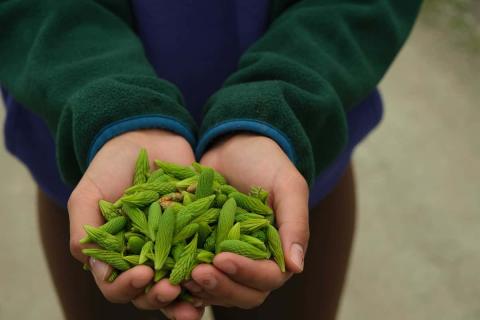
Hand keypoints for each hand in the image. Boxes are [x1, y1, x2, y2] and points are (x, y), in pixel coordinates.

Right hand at [68, 129, 203, 319]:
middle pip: (150, 293)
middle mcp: (145, 258)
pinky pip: (205, 258)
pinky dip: (211, 269)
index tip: (143, 274)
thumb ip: (84, 229)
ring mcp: (173, 248)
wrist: (147, 139)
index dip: (127, 287)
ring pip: (179, 285)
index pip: (117, 287)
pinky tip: (220, 272)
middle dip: (160, 298)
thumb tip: (88, 262)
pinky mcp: (198, 234)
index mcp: (116, 256)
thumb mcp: (89, 194)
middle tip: (172, 290)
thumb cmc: (111, 167)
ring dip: (188, 297)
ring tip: (199, 300)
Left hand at [188, 133, 309, 307]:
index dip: (247, 273)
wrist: (233, 146)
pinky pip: (195, 274)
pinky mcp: (204, 251)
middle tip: (197, 272)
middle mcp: (254, 261)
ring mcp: (228, 258)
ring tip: (179, 275)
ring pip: (218, 289)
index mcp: (278, 251)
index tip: (222, 258)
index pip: (268, 277)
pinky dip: (184, 277)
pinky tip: (168, 272)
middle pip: (243, 293)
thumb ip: (295, 223)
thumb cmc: (266, 162)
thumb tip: (297, 267)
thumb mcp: (287, 185)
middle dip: (221, 286)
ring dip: (201, 287)